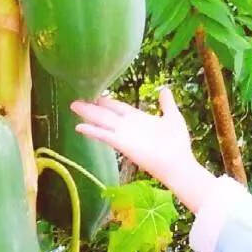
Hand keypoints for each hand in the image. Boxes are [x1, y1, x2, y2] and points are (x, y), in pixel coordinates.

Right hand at [73, 86, 214, 209]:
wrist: (178, 163)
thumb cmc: (177, 142)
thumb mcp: (172, 117)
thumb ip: (166, 104)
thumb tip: (164, 89)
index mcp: (139, 119)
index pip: (119, 107)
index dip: (108, 102)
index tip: (96, 95)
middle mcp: (128, 126)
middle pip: (107, 114)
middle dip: (92, 107)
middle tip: (77, 100)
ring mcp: (124, 135)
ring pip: (102, 121)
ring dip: (88, 114)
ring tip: (73, 106)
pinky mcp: (122, 144)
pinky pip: (104, 135)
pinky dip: (92, 130)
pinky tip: (78, 126)